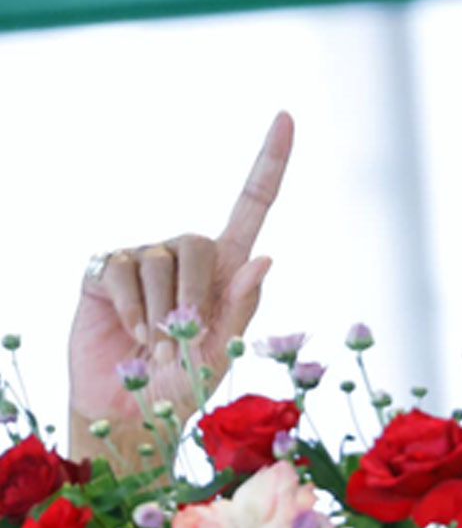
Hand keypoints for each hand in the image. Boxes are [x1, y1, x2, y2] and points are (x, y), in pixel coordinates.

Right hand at [67, 112, 293, 458]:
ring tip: (156, 344)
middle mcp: (188, 254)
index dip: (270, 162)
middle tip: (181, 339)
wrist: (129, 410)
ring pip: (162, 260)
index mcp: (228, 269)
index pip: (252, 205)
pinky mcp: (108, 270)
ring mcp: (145, 258)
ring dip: (161, 312)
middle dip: (194, 296)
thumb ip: (242, 308)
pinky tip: (131, 332)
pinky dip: (132, 309)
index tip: (286, 117)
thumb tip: (264, 257)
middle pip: (200, 241)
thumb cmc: (184, 384)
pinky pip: (124, 272)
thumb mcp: (223, 353)